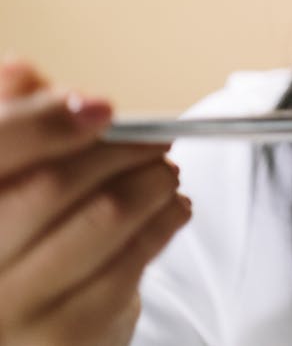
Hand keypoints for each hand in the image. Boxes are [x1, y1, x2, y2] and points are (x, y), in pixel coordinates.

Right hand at [0, 57, 191, 345]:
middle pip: (51, 184)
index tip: (103, 109)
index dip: (47, 122)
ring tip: (167, 170)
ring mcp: (9, 310)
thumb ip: (8, 120)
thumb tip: (22, 72)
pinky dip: (164, 223)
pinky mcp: (62, 339)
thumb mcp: (5, 169)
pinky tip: (173, 207)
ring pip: (101, 219)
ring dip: (150, 182)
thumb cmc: (16, 232)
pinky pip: (130, 264)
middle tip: (157, 138)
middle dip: (119, 150)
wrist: (27, 322)